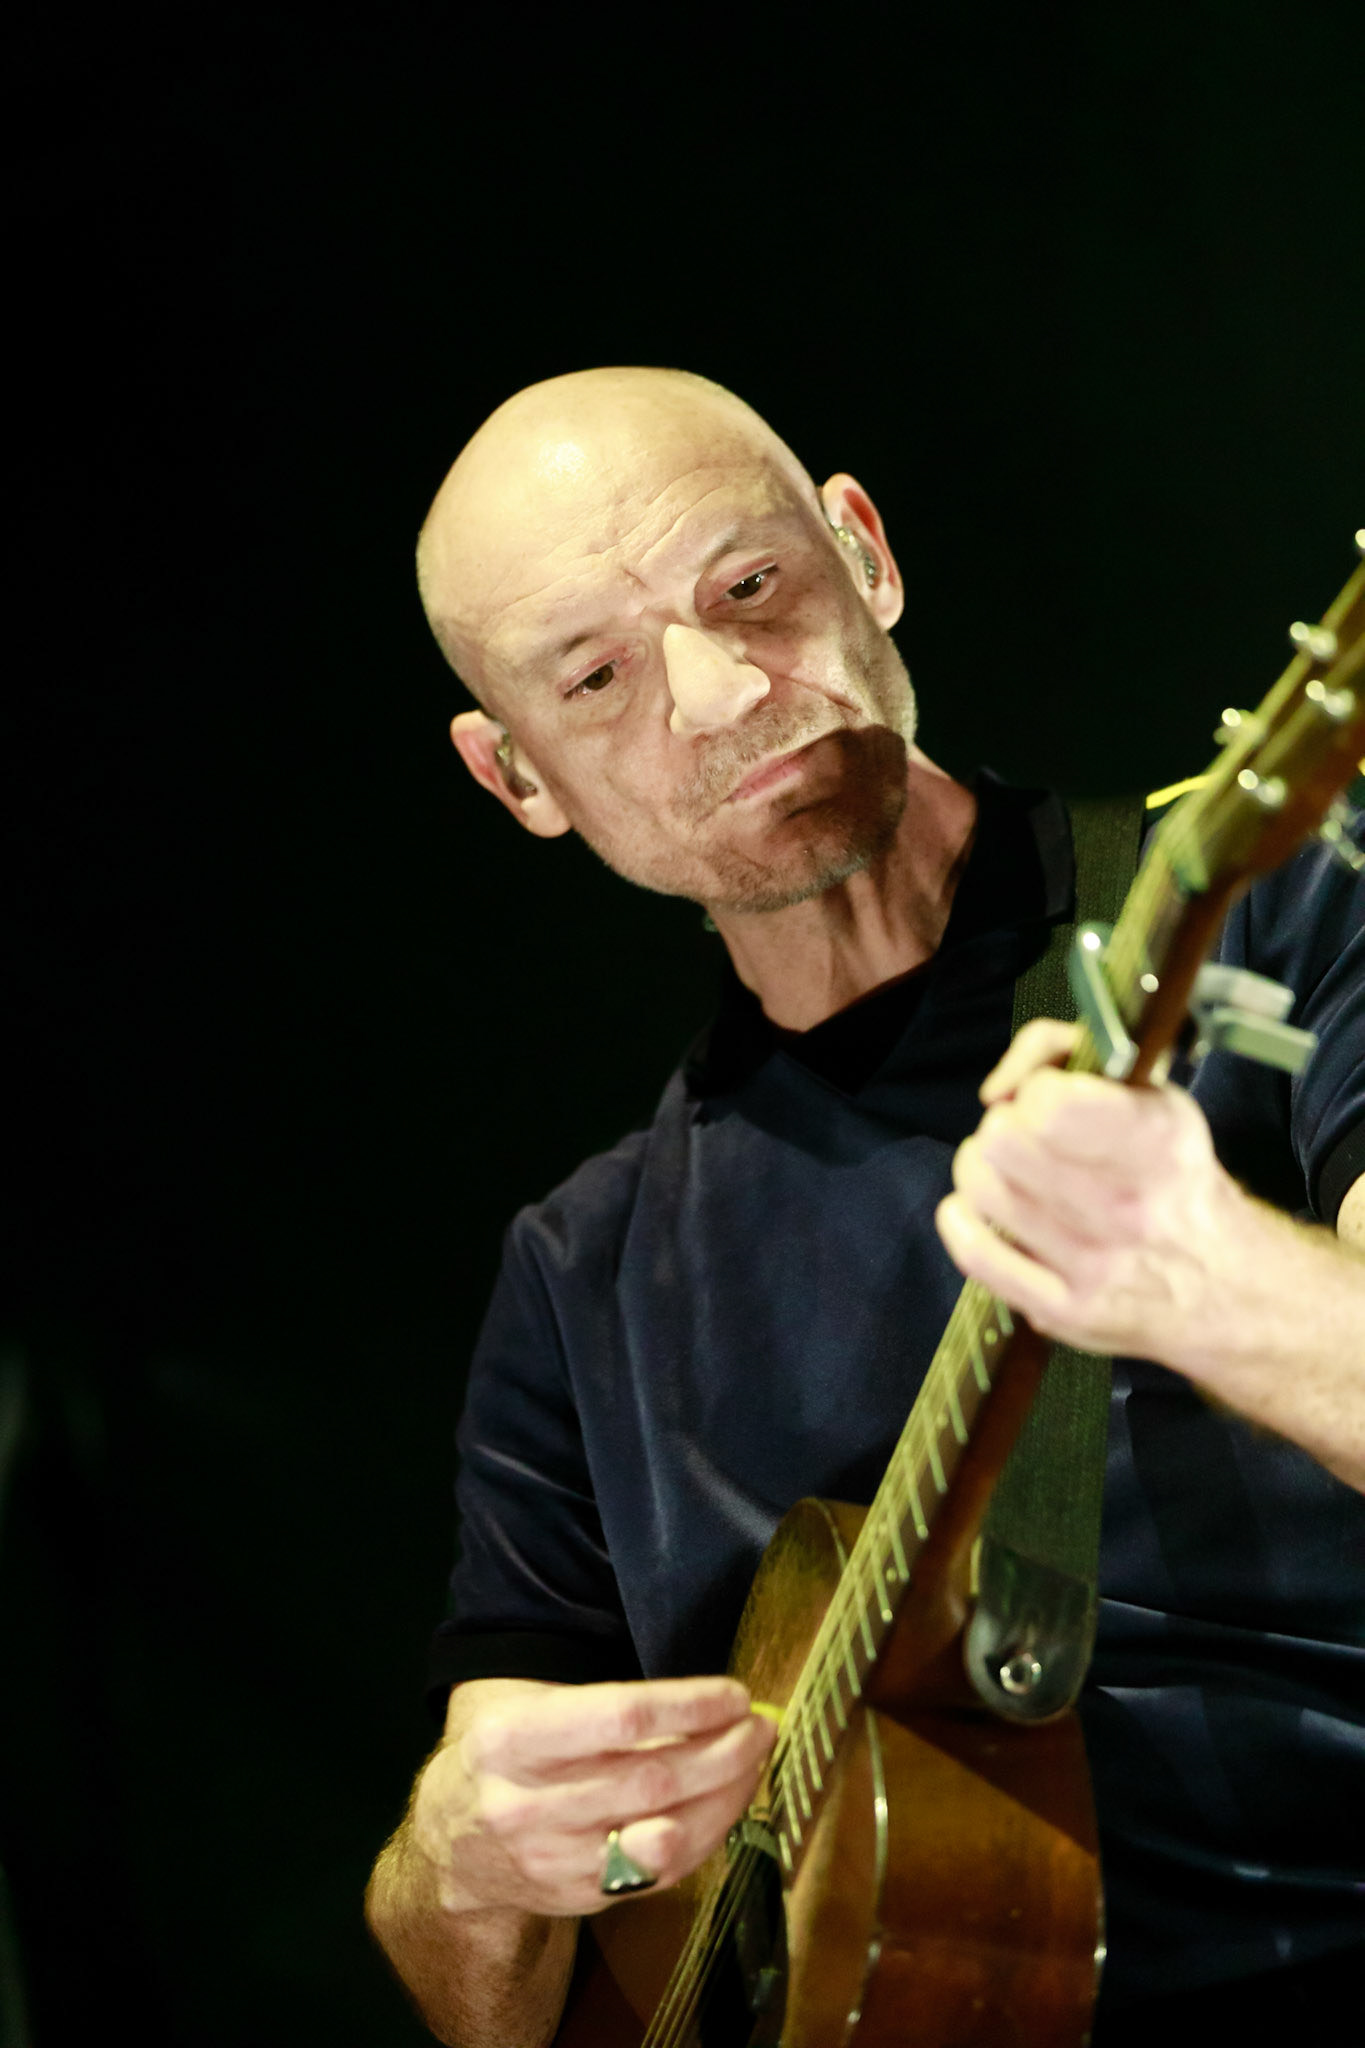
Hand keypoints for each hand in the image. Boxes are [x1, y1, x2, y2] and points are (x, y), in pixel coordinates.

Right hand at [412, 1674, 776, 1919]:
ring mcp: (552, 1862)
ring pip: (665, 1835)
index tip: (734, 1695)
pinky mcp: (578, 1899)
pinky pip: (662, 1873)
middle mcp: (525, 1806)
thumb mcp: (527, 1707)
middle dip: (723, 1752)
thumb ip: (603, 1706)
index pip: (620, 1718)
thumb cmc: (505, 1753)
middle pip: (652, 1780)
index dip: (688, 1707)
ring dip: (726, 1798)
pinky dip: (706, 1837)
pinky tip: (726, 1806)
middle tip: (761, 1727)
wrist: (451, 1841)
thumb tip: (709, 1703)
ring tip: (753, 1764)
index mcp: (510, 1740)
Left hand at [934, 1019, 1244, 1368]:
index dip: (1034, 1090)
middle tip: (1023, 1140)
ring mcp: (1096, 1262)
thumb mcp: (1154, 1093)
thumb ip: (1067, 1053)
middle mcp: (1130, 1204)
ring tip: (1006, 1173)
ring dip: (981, 1170)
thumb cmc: (1176, 1179)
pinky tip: (974, 1211)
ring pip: (982, 1189)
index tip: (1046, 1100)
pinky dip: (960, 1221)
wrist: (1227, 1287)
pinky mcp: (1066, 1310)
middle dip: (1004, 1129)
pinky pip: (976, 1254)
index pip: (1051, 1101)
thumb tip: (998, 1089)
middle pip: (1004, 1140)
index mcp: (1159, 1140)